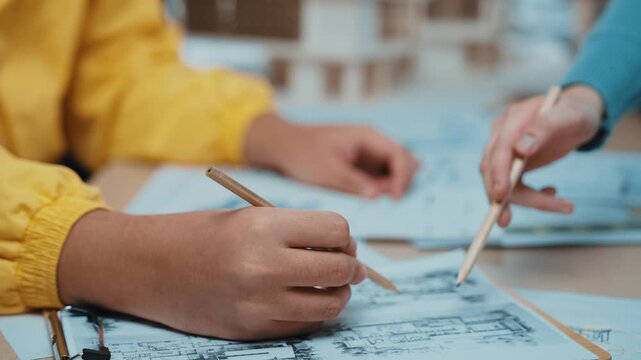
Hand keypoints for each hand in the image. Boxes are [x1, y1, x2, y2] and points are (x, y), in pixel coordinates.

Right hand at [59, 209, 366, 339]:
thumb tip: (342, 250)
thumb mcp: (248, 216)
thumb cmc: (198, 234)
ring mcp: (257, 304)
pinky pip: (303, 325)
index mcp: (262, 227)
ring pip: (329, 305)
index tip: (339, 240)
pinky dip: (312, 312)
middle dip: (351, 265)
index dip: (343, 235)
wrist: (146, 267)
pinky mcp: (251, 330)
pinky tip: (302, 299)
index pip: (335, 231)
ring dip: (337, 293)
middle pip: (338, 270)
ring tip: (330, 284)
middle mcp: (263, 267)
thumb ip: (294, 232)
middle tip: (347, 263)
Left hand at [244, 114, 417, 198]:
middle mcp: (373, 143)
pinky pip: (382, 177)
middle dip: (400, 181)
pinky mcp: (363, 166)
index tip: (395, 197)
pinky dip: (382, 188)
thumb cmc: (304, 153)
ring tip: (370, 196)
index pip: (399, 154)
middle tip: (383, 198)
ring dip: (392, 185)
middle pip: (405, 161)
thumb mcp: (327, 171)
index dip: (402, 177)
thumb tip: (376, 196)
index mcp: (367, 136)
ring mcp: (369, 154)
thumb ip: (353, 182)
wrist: (284, 147)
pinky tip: (367, 196)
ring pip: (396, 170)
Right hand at [480, 85, 603, 226]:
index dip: (498, 173)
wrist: (577, 115)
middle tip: (506, 222)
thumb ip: (544, 128)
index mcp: (513, 119)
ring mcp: (504, 150)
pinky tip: (551, 193)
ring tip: (559, 204)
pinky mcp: (511, 163)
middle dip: (501, 197)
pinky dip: (528, 197)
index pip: (499, 148)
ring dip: (523, 201)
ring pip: (500, 182)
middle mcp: (502, 134)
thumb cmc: (575, 112)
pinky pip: (512, 186)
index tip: (501, 195)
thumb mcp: (569, 117)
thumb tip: (520, 149)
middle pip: (491, 169)